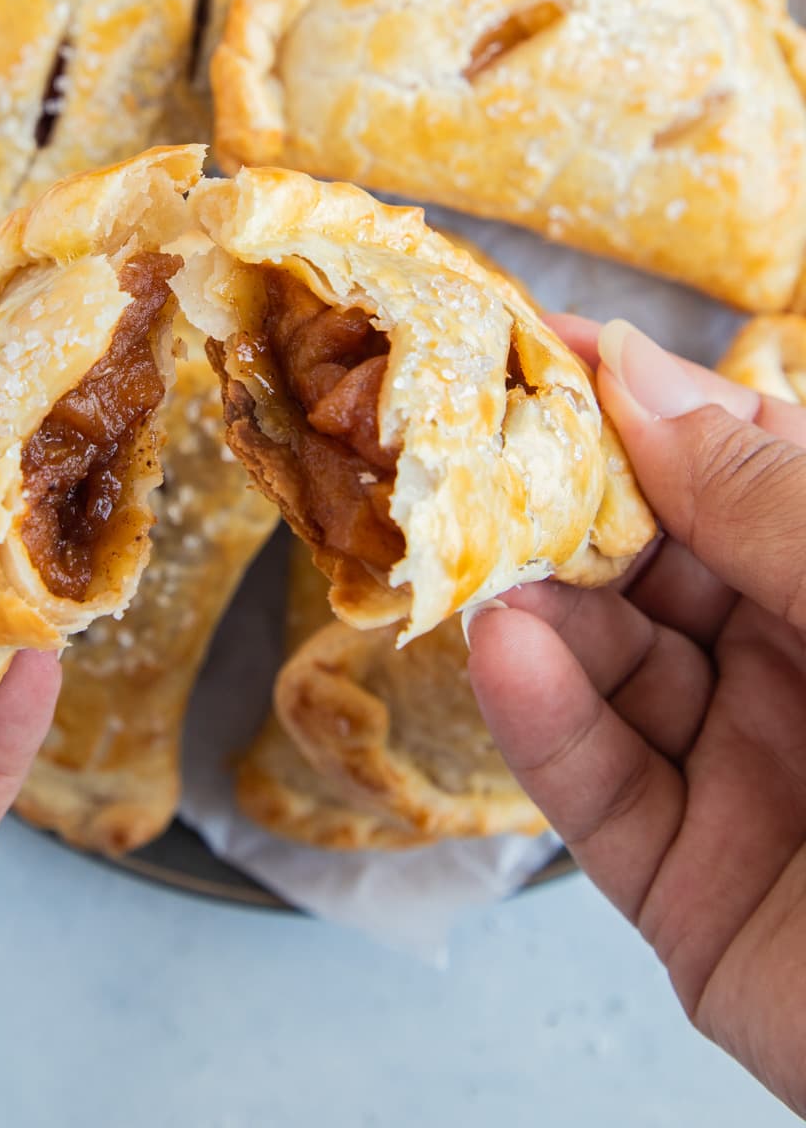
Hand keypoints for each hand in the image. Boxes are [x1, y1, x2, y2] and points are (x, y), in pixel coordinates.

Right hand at [468, 316, 805, 1116]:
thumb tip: (632, 369)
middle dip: (562, 509)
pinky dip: (544, 722)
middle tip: (468, 457)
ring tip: (477, 566)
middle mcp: (801, 670)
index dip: (640, 406)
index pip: (731, 468)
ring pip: (609, 670)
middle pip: (651, 566)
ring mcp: (745, 780)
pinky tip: (508, 656)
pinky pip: (602, 793)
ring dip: (537, 613)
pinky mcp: (694, 893)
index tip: (537, 347)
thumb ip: (766, 492)